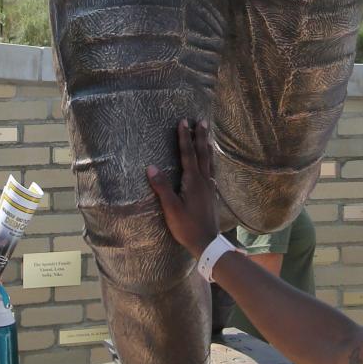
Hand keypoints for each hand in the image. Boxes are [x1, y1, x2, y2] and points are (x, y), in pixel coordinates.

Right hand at [147, 119, 219, 257]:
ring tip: (207, 135)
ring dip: (207, 146)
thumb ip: (162, 187)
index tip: (183, 121)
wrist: (207, 242)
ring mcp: (210, 187)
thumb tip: (151, 167)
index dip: (185, 137)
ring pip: (209, 160)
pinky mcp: (211, 194)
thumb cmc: (187, 226)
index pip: (188, 154)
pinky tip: (209, 162)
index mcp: (193, 181)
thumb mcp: (171, 208)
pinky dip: (210, 160)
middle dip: (200, 136)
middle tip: (201, 121)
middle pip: (202, 153)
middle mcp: (204, 180)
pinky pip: (211, 170)